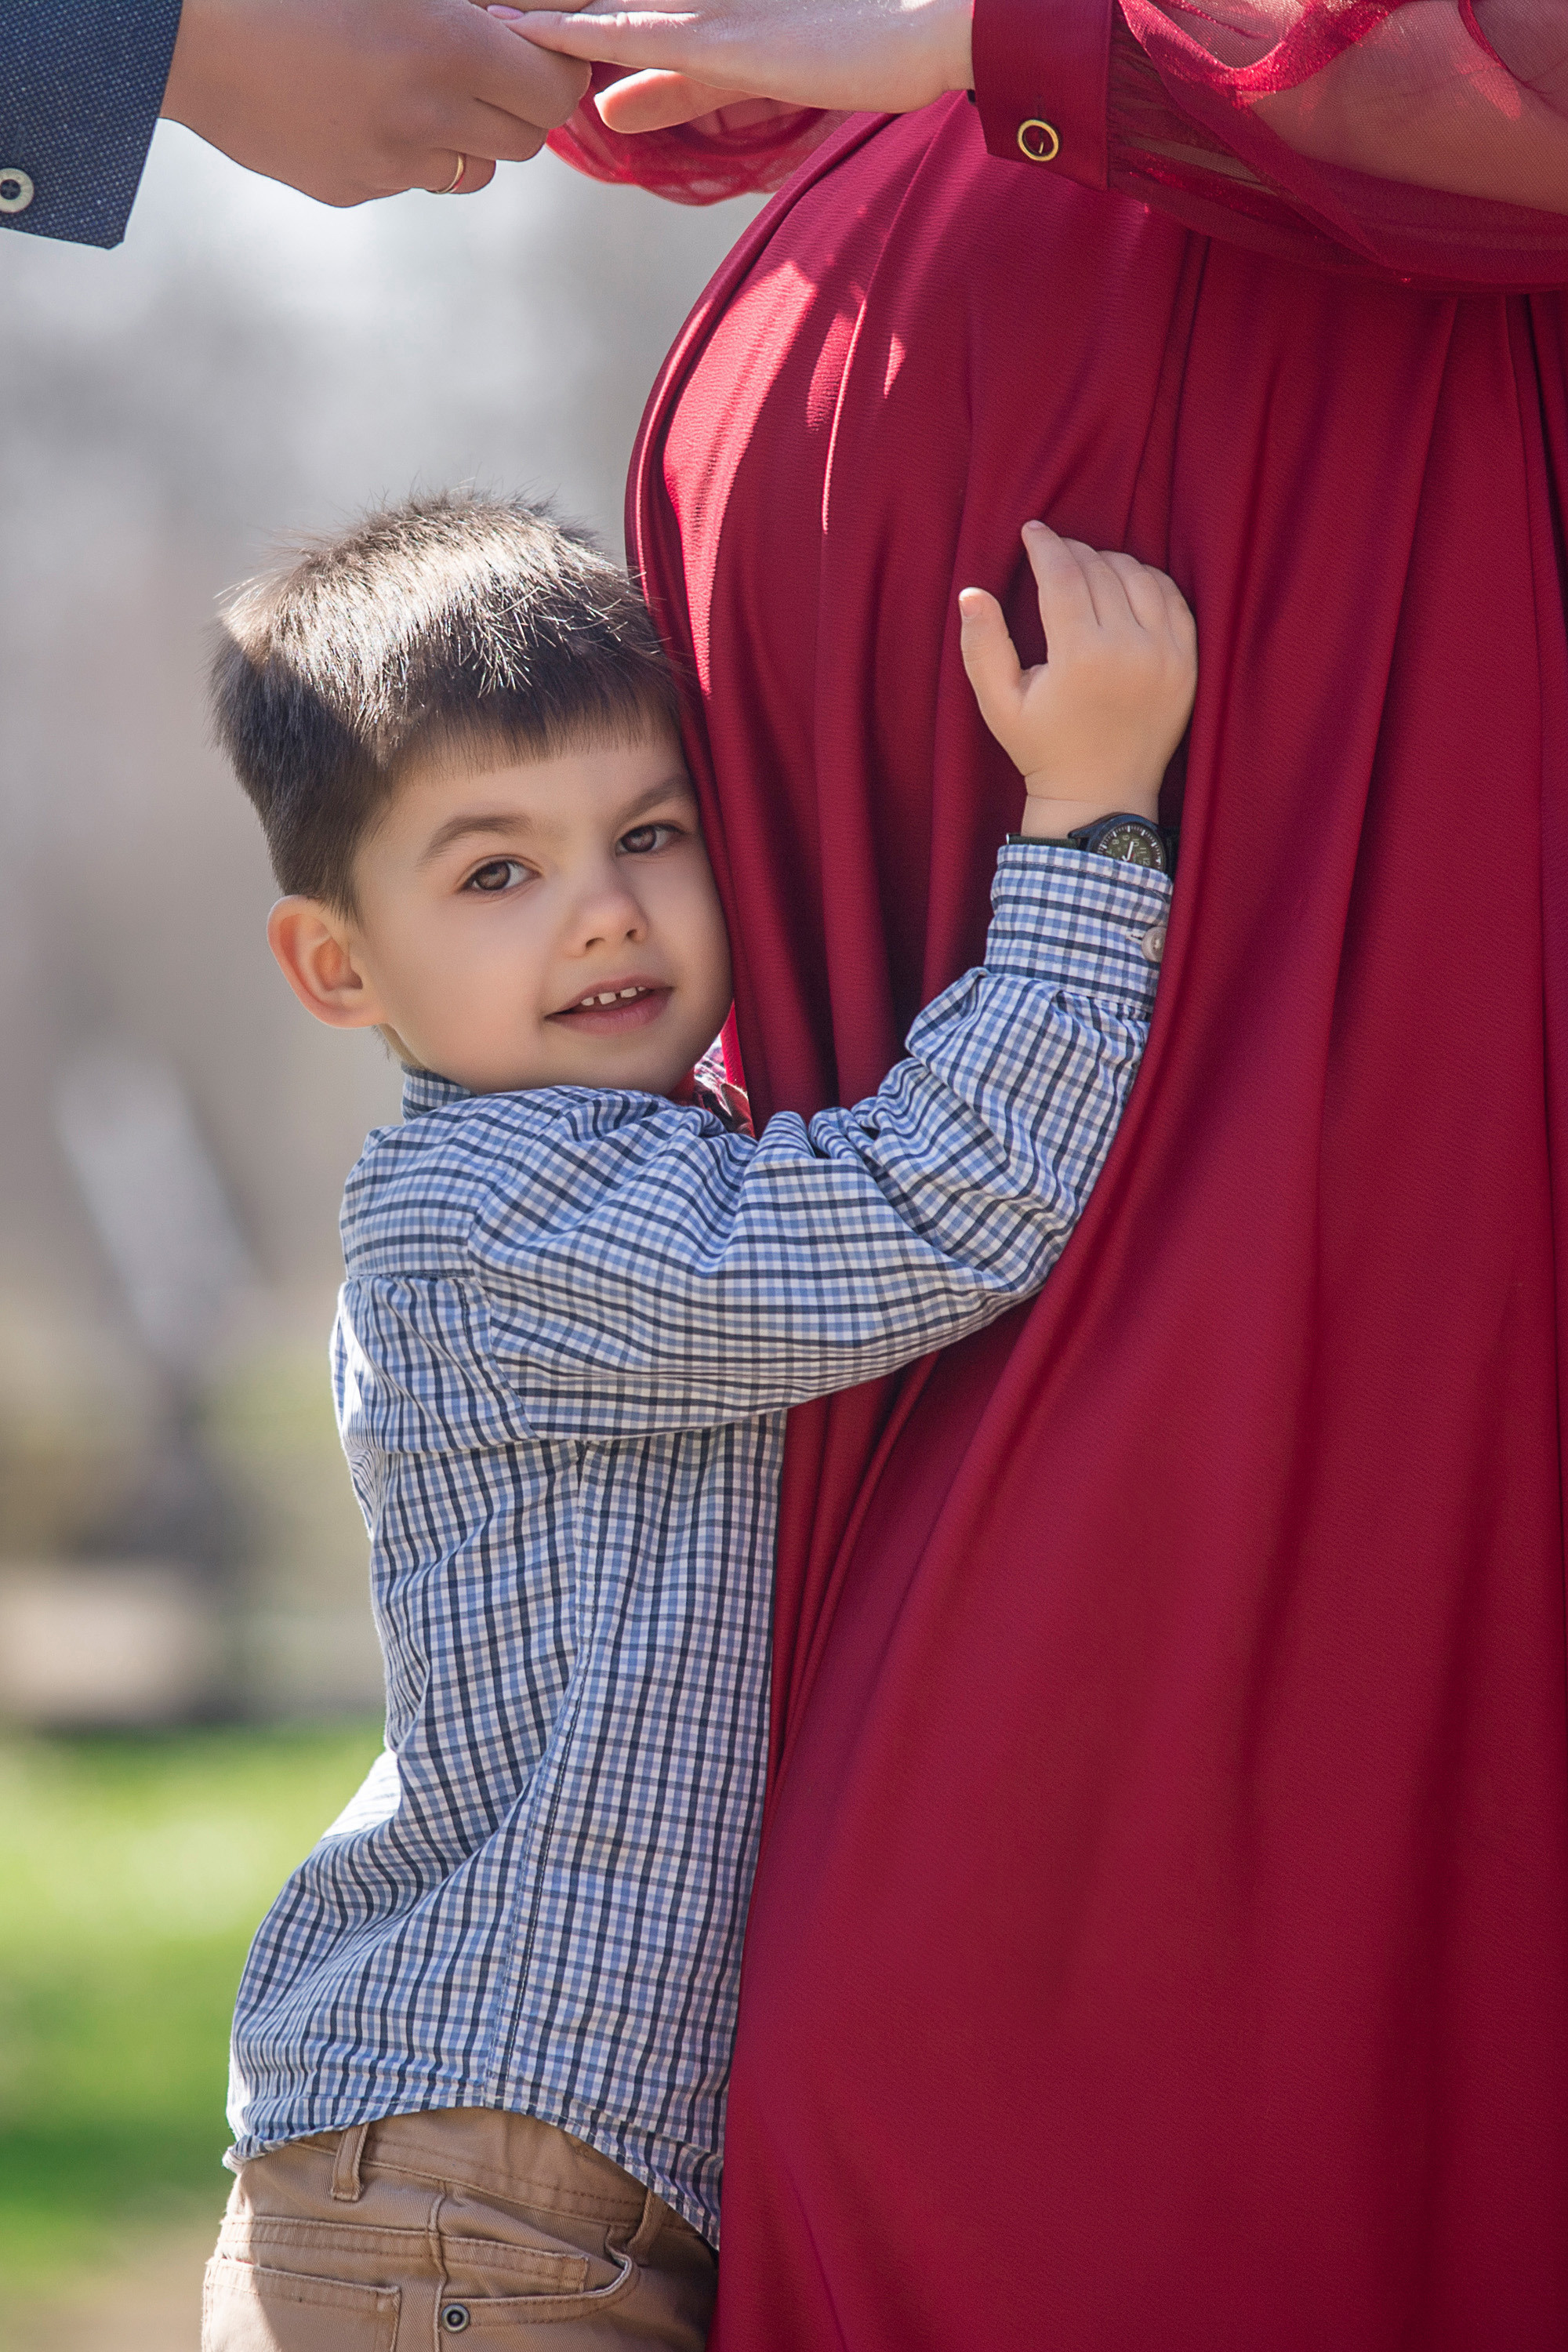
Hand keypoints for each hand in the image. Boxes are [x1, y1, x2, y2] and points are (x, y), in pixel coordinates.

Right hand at [161, 0, 591, 206]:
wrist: (190, 29)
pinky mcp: (352, 188)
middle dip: (518, 104)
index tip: (540, 51)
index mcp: (448, 46)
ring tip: (420, 86)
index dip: (557, 70)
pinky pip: (410, 178)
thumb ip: (482, 2)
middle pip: (525, 139)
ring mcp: (389, 162)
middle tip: (486, 67)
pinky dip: (406, 148)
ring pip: (474, 170)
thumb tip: (551, 15)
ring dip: (467, 134)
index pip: (555, 89)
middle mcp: (428, 114)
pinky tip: (360, 103)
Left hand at [492, 0, 972, 136]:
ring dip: (533, 11)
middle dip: (521, 10)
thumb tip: (604, 114)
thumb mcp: (744, 71)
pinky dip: (574, 32)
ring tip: (472, 13)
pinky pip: (630, 30)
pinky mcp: (723, 31)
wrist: (934, 22)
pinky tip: (523, 29)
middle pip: (582, 0)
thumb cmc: (858, 44)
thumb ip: (673, 88)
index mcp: (687, 5)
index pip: (597, 8)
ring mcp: (704, 7)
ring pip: (594, 5)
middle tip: (451, 15)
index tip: (483, 21)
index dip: (536, 19)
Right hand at [959, 525, 1197, 838]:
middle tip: (1053, 553)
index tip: (1032, 530)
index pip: (1062, 575)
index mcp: (1080, 657)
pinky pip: (1172, 599)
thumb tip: (971, 592)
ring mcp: (1165, 656)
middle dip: (1072, 552)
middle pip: (1100, 570)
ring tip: (1087, 567)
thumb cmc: (1042, 749)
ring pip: (1139, 576)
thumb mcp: (998, 704)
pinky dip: (1148, 581)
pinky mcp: (1187, 663)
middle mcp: (1129, 650)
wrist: (1101, 795)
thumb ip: (982, 647)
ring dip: (1110, 562)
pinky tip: (1126, 583)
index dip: (1044, 545)